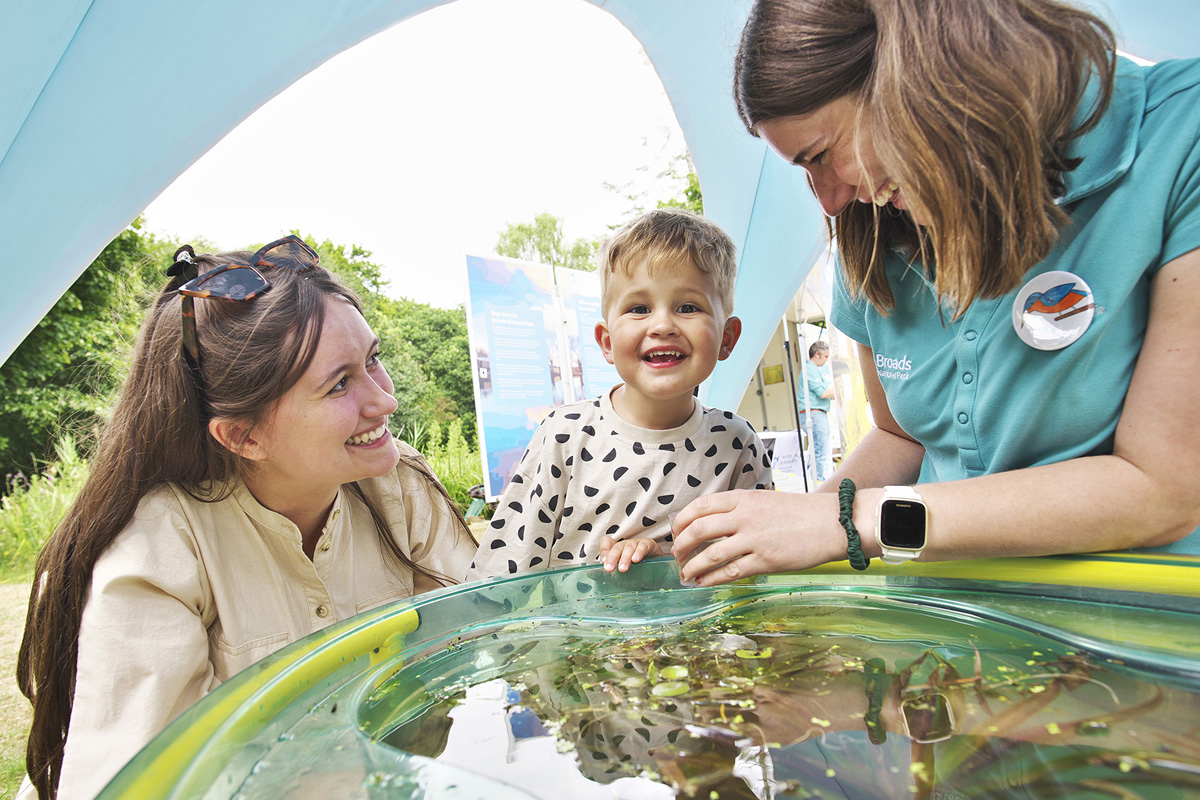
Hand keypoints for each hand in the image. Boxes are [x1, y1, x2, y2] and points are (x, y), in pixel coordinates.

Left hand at [598, 536, 661, 572]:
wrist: (659, 572)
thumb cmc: (638, 571)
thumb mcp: (621, 573)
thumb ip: (608, 572)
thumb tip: (589, 574)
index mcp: (617, 549)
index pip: (606, 542)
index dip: (604, 549)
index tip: (602, 561)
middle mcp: (626, 545)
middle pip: (616, 547)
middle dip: (612, 557)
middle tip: (608, 569)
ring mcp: (637, 543)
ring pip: (629, 547)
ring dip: (625, 558)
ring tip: (622, 569)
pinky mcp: (649, 545)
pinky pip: (643, 546)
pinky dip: (639, 552)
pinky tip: (636, 560)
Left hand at [671, 489, 847, 585]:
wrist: (832, 523)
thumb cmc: (799, 512)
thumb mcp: (764, 501)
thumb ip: (739, 509)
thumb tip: (712, 525)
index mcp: (743, 498)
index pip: (701, 506)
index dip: (682, 520)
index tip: (676, 532)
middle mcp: (745, 516)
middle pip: (699, 530)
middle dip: (681, 545)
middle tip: (676, 554)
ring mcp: (754, 539)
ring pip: (711, 554)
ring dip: (693, 566)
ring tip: (685, 573)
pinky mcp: (765, 560)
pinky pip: (730, 571)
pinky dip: (711, 578)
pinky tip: (702, 582)